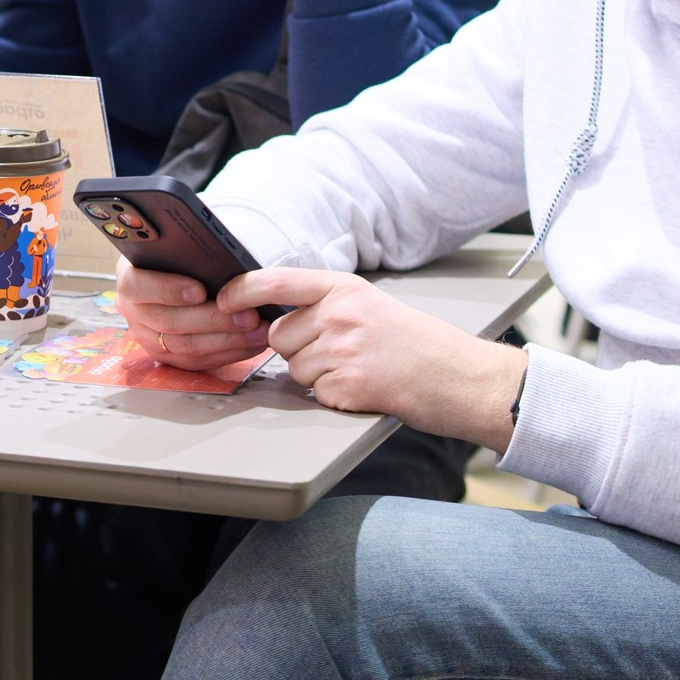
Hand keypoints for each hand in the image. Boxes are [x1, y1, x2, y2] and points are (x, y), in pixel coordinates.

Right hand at [116, 259, 270, 370]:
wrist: (180, 272)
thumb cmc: (183, 256)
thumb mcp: (180, 246)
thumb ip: (189, 251)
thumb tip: (217, 257)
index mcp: (129, 275)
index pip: (137, 285)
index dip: (168, 289)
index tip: (200, 290)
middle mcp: (131, 309)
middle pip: (169, 321)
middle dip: (213, 320)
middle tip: (248, 315)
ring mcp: (147, 336)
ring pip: (185, 346)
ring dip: (227, 340)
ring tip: (258, 330)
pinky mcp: (166, 355)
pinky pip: (197, 361)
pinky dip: (228, 353)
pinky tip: (252, 343)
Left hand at [217, 268, 529, 453]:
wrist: (457, 376)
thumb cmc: (416, 343)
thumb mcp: (371, 304)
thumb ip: (326, 306)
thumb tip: (277, 319)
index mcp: (344, 288)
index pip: (277, 281)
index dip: (242, 290)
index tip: (222, 299)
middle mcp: (340, 313)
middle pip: (280, 335)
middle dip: (297, 349)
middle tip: (339, 353)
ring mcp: (343, 349)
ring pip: (295, 368)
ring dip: (318, 376)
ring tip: (358, 370)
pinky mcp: (348, 384)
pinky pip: (317, 394)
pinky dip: (335, 397)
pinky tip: (364, 388)